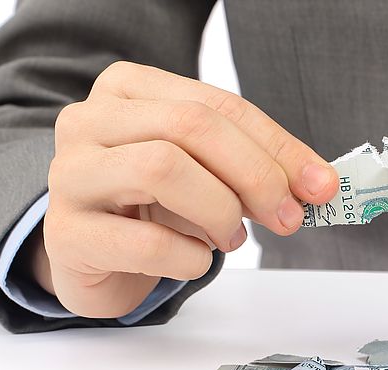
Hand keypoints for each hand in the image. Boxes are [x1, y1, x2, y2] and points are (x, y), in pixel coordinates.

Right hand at [41, 62, 337, 317]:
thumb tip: (318, 184)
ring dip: (219, 210)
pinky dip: (190, 257)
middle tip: (286, 218)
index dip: (278, 147)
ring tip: (231, 238)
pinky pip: (145, 241)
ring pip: (162, 168)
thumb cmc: (151, 207)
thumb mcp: (206, 175)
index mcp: (130, 90)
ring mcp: (70, 174)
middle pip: (191, 127)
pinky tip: (196, 261)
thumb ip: (255, 171)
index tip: (320, 186)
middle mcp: (90, 120)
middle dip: (256, 175)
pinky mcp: (67, 233)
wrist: (91, 256)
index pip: (218, 105)